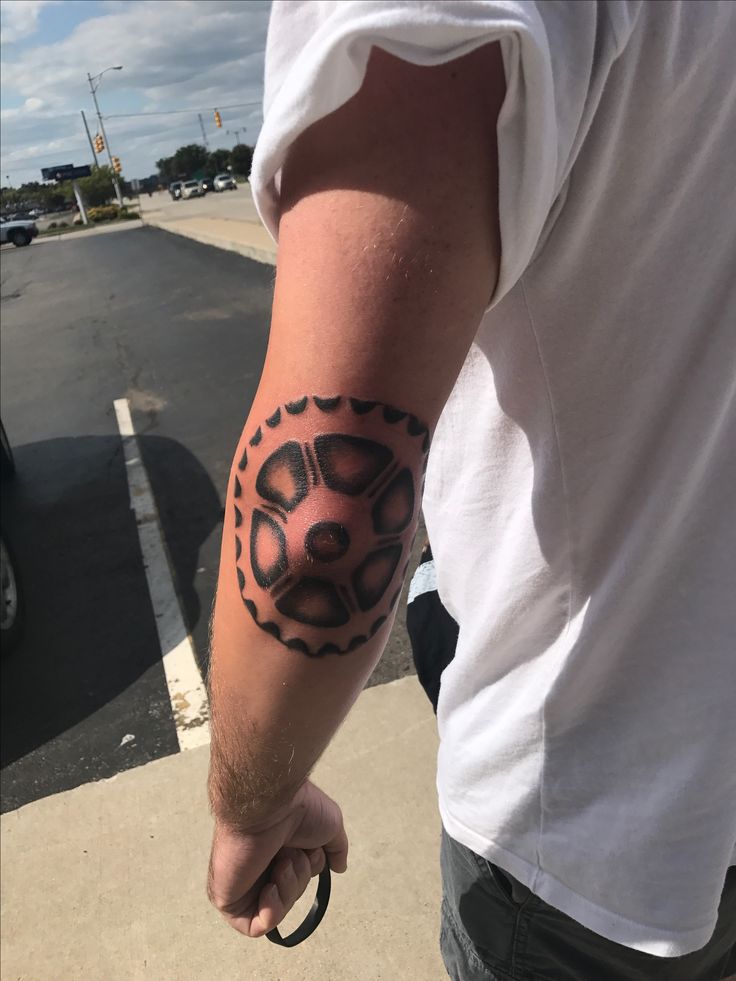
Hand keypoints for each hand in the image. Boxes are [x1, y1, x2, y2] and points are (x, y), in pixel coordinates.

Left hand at [207, 780, 348, 937]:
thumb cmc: (299, 809)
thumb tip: (339, 868)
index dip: (310, 867)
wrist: (270, 804)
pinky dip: (272, 912)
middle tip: (291, 853)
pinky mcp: (228, 898)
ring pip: (276, 911)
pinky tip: (271, 887)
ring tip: (280, 863)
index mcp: (277, 847)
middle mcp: (259, 864)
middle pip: (290, 894)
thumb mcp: (330, 825)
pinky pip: (255, 926)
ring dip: (288, 890)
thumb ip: (335, 849)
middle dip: (299, 878)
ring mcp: (242, 882)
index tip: (309, 848)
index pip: (299, 876)